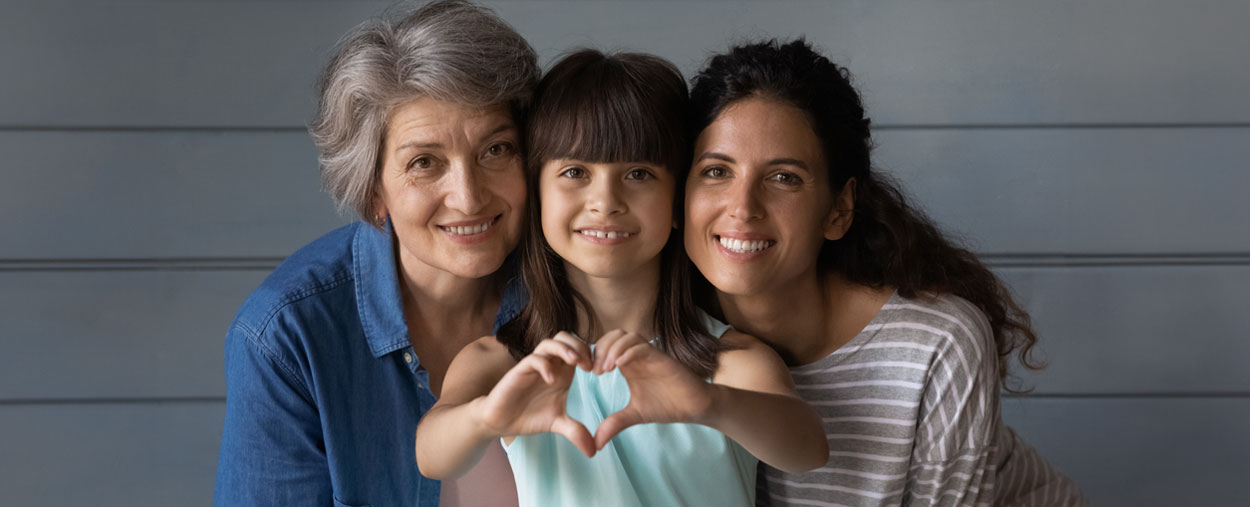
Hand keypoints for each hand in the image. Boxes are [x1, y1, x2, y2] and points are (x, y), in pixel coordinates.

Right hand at [476, 332, 597, 456]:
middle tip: (589, 366)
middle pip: (566, 337)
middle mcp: (549, 364)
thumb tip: (593, 451)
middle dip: (580, 346)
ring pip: (550, 342)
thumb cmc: (529, 416)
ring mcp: (534, 366)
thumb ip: (576, 432)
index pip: (579, 348)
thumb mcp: (557, 424)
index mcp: (562, 371)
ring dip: (565, 349)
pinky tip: (552, 380)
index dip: (591, 354)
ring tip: (575, 363)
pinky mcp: (519, 371)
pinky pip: (533, 359)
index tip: (600, 371)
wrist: (500, 421)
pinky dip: (545, 365)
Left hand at [591, 329, 716, 450]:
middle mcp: (638, 356)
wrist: (695, 407)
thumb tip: (595, 444)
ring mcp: (651, 355)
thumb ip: (614, 424)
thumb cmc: (667, 406)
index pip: (606, 345)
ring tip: (606, 369)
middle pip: (614, 335)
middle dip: (601, 349)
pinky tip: (620, 366)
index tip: (589, 373)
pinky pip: (643, 346)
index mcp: (629, 364)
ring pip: (627, 336)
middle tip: (596, 371)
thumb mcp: (634, 415)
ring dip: (613, 349)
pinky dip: (628, 352)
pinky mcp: (663, 359)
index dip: (594, 355)